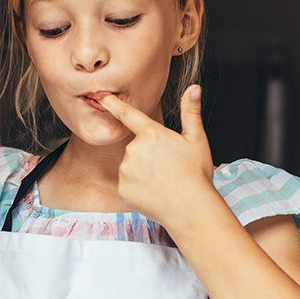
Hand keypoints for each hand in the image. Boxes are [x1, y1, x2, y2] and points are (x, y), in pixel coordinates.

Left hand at [97, 85, 216, 226]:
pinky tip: (154, 192)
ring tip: (163, 182)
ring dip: (142, 171)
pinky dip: (138, 187)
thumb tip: (194, 88)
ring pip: (131, 166)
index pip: (128, 115)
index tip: (102, 97)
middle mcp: (134, 149)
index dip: (114, 105)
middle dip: (149, 154)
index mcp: (152, 134)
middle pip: (136, 147)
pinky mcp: (122, 189)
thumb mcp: (197, 139)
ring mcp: (126, 170)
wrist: (191, 209)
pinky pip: (127, 184)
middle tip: (168, 168)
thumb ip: (191, 112)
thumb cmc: (196, 174)